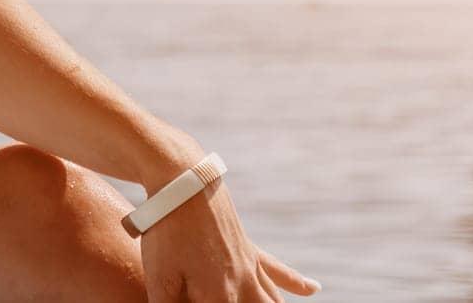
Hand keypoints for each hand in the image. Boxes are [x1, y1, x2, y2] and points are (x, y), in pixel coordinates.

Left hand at [138, 176, 319, 301]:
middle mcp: (243, 285)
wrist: (181, 181)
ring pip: (273, 301)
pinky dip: (295, 282)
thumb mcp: (160, 279)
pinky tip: (312, 289)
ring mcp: (249, 264)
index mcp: (221, 298)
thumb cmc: (166, 231)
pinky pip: (276, 269)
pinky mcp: (247, 245)